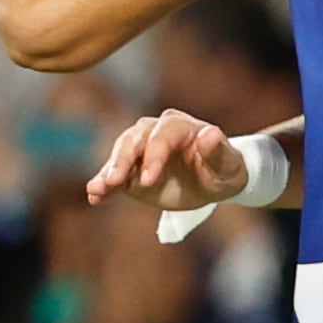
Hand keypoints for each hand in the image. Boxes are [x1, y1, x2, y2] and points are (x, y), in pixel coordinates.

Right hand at [86, 108, 250, 210]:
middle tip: (114, 181)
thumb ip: (219, 151)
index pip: (162, 136)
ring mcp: (140, 150)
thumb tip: (211, 133)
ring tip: (97, 189)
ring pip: (119, 154)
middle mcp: (155, 132)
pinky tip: (94, 196)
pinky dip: (103, 185)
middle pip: (134, 140)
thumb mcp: (228, 165)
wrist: (213, 182)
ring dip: (108, 172)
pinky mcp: (130, 169)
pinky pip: (113, 175)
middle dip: (122, 160)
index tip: (148, 180)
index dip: (154, 156)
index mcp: (180, 126)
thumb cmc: (224, 170)